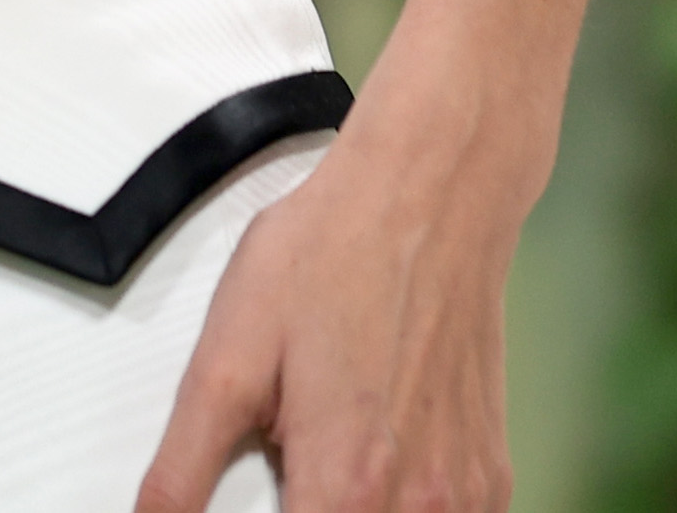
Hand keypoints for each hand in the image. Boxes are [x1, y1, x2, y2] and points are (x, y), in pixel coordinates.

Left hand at [133, 143, 516, 512]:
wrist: (429, 195)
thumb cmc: (335, 254)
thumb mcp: (227, 357)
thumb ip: (183, 467)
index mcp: (345, 486)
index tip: (259, 501)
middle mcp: (420, 505)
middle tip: (290, 470)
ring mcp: (465, 496)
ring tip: (328, 456)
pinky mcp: (492, 477)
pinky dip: (404, 510)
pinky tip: (377, 460)